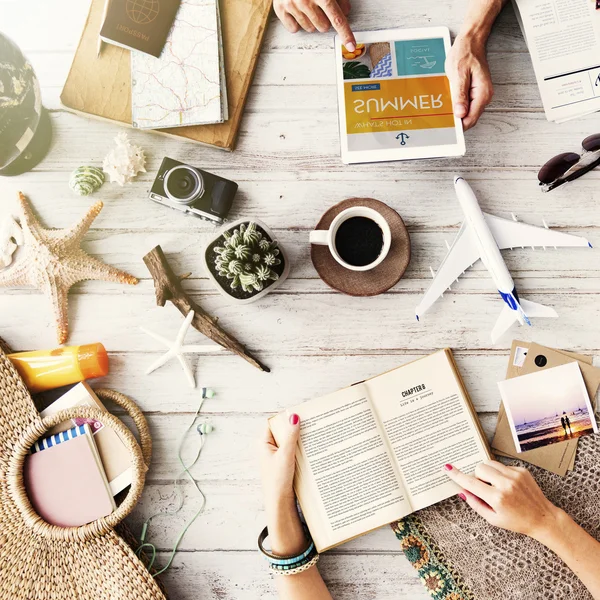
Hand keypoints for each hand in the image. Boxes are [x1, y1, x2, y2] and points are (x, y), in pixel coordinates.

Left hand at [260, 414, 306, 554]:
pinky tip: (313, 448)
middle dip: (297, 429)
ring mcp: (277, 456)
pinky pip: (294, 452)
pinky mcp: (284, 464)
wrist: (280, 505)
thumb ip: (291, 436)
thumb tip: (294, 416)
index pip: (275, 423)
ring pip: (290, 442)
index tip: (302, 413)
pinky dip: (302, 449)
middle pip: (284, 432)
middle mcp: (268, 448)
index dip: (287, 418)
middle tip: (312, 422)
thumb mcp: (285, 455)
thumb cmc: (277, 481)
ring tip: (315, 434)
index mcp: (263, 443)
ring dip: (301, 440)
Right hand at [273, 0, 355, 50]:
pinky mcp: (280, 9)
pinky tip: (297, 10)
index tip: (350, 45)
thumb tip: (345, 11)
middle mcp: (305, 0)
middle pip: (323, 27)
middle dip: (324, 19)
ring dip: (311, 20)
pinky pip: (294, 28)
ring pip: (309, 29)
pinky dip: (297, 22)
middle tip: (319, 7)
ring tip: (307, 5)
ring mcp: (292, 5)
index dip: (345, 33)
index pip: (337, 19)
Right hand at [444, 461, 561, 539]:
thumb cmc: (517, 522)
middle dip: (478, 476)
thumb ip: (475, 504)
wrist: (543, 518)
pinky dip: (501, 473)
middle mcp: (506, 484)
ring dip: (488, 472)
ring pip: (490, 463)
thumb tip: (462, 490)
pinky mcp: (522, 470)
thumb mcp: (493, 519)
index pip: (471, 483)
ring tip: (496, 486)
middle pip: (479, 468)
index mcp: (497, 498)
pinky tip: (509, 485)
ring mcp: (515, 475)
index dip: (457, 475)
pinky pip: (502, 465)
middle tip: (485, 488)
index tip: (448, 468)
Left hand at [445, 33, 493, 129]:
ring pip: (467, 113)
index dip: (459, 126)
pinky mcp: (474, 93)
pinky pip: (465, 105)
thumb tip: (460, 113)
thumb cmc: (465, 54)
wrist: (471, 41)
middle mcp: (484, 96)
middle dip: (456, 121)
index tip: (447, 129)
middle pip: (469, 118)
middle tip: (441, 121)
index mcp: (482, 93)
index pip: (471, 119)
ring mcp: (479, 95)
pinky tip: (449, 102)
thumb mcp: (458, 74)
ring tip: (444, 110)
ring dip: (456, 114)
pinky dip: (457, 106)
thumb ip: (460, 95)